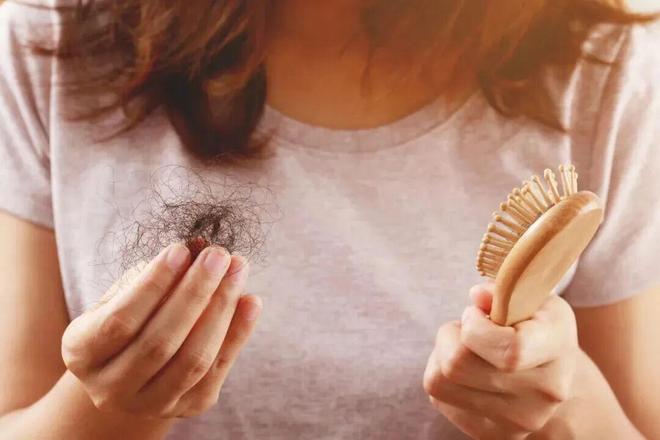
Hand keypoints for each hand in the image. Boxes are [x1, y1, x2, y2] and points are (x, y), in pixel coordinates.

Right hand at [61, 243, 261, 418]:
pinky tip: (251, 301)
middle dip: (194, 293)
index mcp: (82, 352)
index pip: (120, 320)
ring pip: (193, 360)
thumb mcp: (126, 294)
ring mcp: (151, 403)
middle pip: (160, 342)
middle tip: (218, 255)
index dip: (153, 285)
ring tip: (237, 270)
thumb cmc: (129, 317)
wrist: (131, 371)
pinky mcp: (188, 407)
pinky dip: (238, 333)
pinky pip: (218, 369)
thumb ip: (156, 274)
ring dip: (221, 310)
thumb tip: (197, 249)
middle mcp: (110, 387)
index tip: (180, 250)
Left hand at [423, 283, 577, 438]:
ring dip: (442, 354)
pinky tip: (468, 371)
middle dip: (451, 335)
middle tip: (468, 327)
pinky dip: (443, 376)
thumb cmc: (533, 325)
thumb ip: (503, 290)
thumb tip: (478, 297)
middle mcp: (544, 391)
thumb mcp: (528, 295)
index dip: (476, 328)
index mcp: (558, 346)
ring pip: (440, 380)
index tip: (476, 313)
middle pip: (458, 364)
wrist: (551, 377)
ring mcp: (519, 420)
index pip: (509, 351)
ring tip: (468, 348)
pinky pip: (439, 397)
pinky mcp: (491, 433)